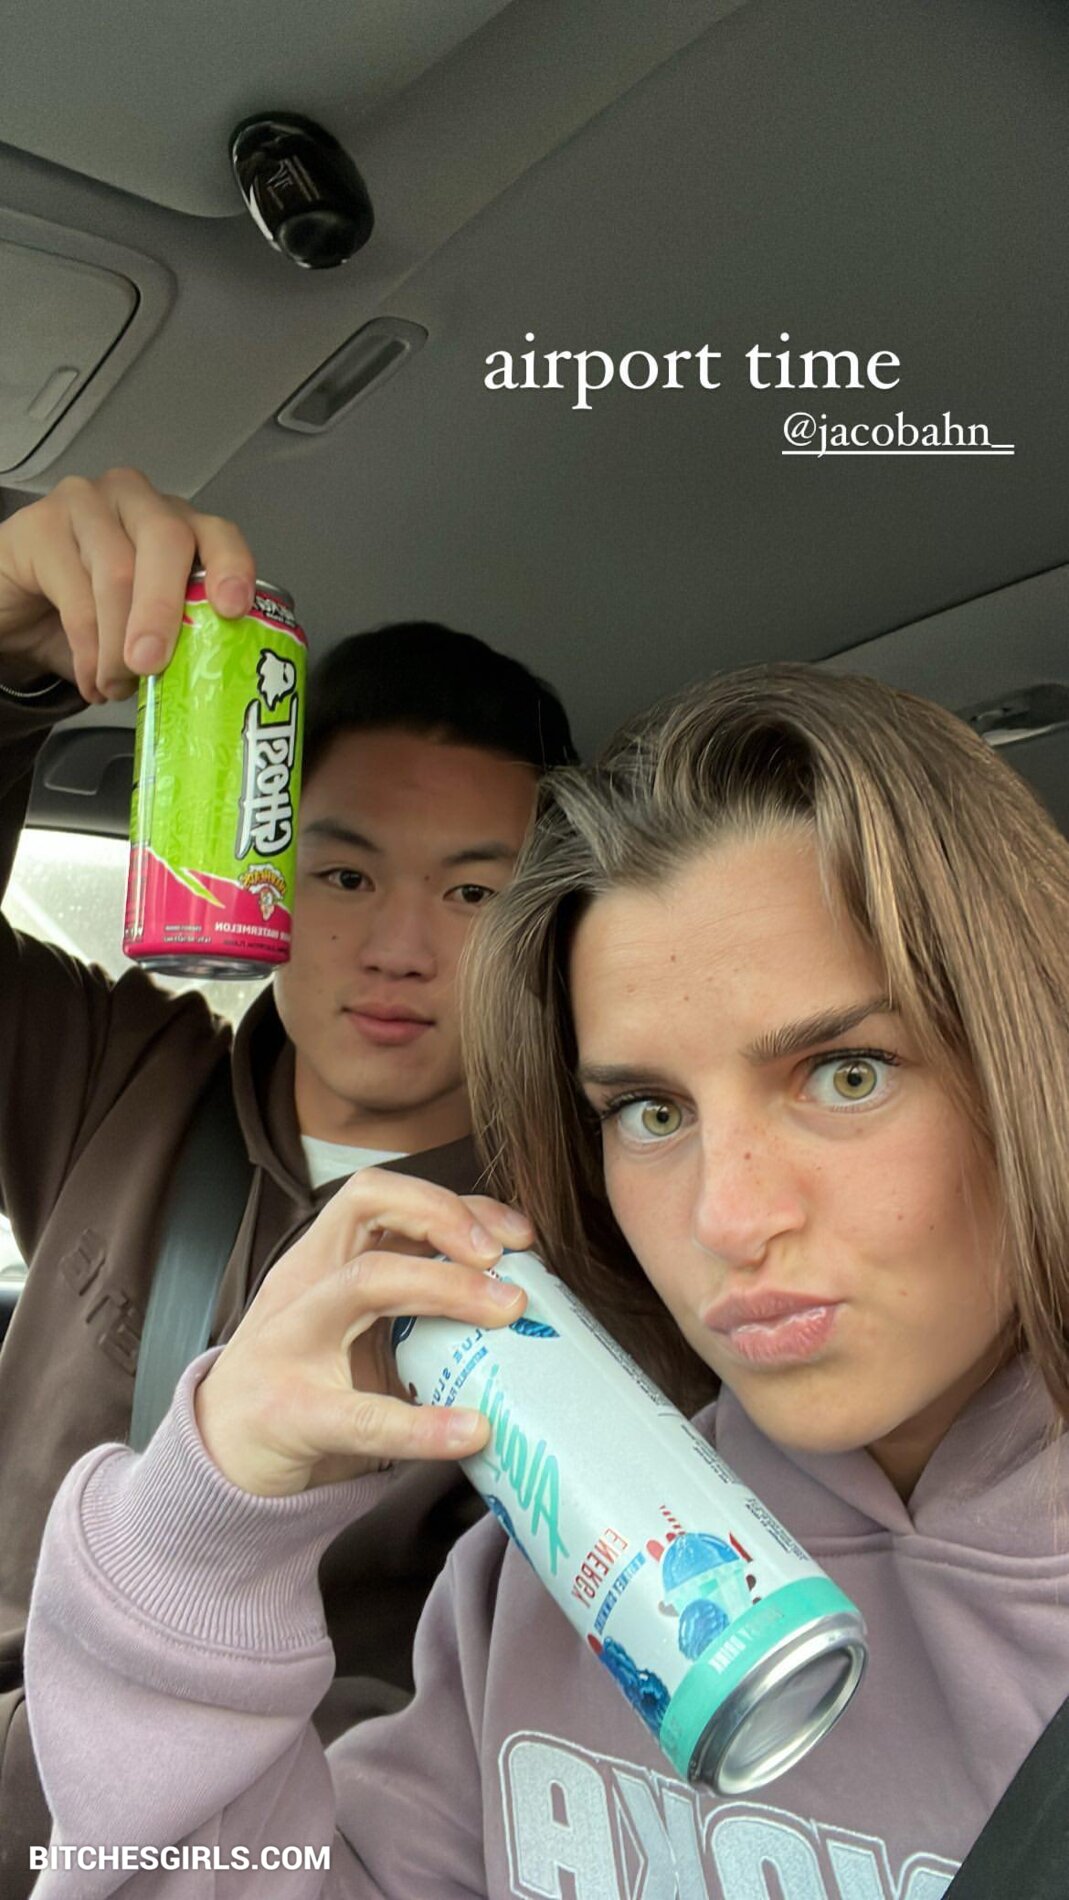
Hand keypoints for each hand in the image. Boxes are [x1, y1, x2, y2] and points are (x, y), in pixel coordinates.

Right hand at [0, 467, 255, 702]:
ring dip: (117, 644)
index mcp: (177, 522)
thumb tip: (206, 683)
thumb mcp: (144, 625)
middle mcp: (136, 500)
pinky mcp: (40, 525)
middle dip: (164, 609)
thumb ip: (179, 637)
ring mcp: (87, 504)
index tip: (233, 608)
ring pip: (117, 571)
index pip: (216, 532)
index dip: (230, 566)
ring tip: (117, 686)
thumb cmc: (93, 612)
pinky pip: (74, 592)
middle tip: (152, 664)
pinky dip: (86, 649)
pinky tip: (90, 680)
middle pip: (166, 540)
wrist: (20, 605)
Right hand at [194, 1170, 533, 1496]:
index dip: (454, 1202)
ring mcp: (289, 1342)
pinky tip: (469, 1431)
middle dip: (446, 1218)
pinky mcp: (288, 1412)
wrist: (217, 1458)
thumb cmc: (302, 1387)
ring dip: (446, 1287)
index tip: (517, 1235)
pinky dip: (422, 1423)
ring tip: (507, 1313)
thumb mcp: (353, 1334)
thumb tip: (516, 1308)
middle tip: (508, 1260)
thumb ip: (414, 1312)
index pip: (383, 1195)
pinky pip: (360, 1414)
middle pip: (369, 1206)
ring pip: (365, 1282)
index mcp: (321, 1260)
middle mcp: (303, 1285)